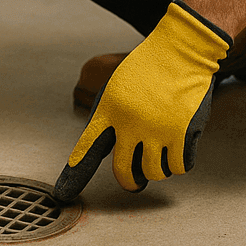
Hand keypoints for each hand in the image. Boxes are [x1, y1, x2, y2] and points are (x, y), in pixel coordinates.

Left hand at [53, 1, 230, 200]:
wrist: (181, 51)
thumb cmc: (149, 69)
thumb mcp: (118, 87)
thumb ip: (112, 119)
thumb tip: (113, 152)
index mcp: (109, 109)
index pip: (88, 147)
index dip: (74, 173)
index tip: (63, 194)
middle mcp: (130, 122)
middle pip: (123, 171)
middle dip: (130, 183)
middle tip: (134, 184)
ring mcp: (156, 129)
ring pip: (155, 173)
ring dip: (159, 169)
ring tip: (161, 154)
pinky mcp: (181, 132)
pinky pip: (180, 166)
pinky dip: (180, 163)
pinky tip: (179, 150)